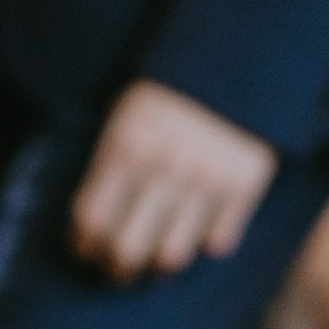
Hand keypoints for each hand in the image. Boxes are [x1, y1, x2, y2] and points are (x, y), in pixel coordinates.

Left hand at [70, 81, 277, 281]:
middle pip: (127, 249)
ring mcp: (206, 178)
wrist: (236, 58)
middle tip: (120, 270)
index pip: (91, 220)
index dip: (84, 246)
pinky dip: (205, 244)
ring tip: (156, 262)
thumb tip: (91, 230)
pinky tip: (198, 234)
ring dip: (159, 266)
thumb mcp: (125, 116)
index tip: (87, 252)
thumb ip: (109, 166)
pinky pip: (218, 241)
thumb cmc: (168, 93)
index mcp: (126, 146)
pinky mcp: (244, 185)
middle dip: (118, 270)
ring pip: (172, 255)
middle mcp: (164, 167)